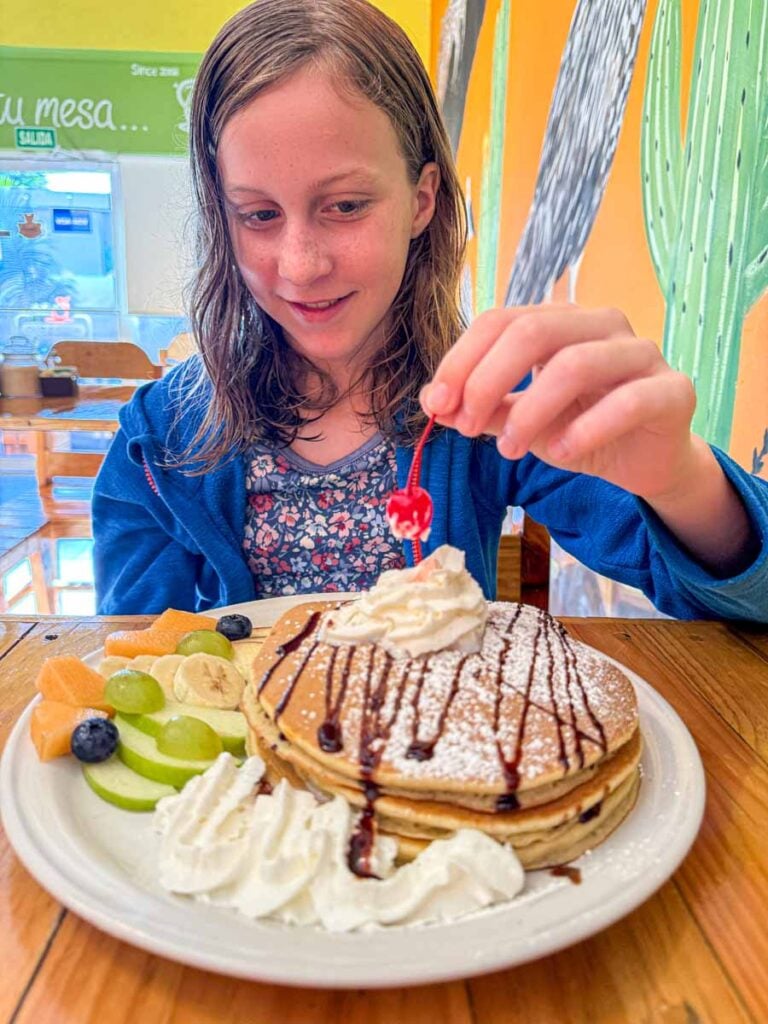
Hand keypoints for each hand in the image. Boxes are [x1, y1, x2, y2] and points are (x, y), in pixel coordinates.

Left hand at [421, 304, 757, 574]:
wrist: (645, 461)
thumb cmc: (580, 429)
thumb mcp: (523, 422)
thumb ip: (485, 409)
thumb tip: (434, 404)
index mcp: (561, 321)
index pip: (501, 321)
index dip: (461, 360)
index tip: (435, 404)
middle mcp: (601, 324)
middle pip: (533, 332)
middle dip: (488, 382)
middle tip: (467, 427)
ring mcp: (641, 353)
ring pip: (575, 364)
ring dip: (530, 411)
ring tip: (509, 450)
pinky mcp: (673, 390)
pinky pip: (626, 402)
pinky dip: (585, 430)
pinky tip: (561, 452)